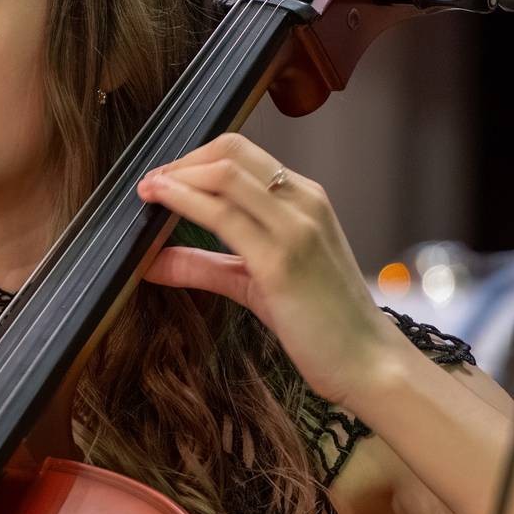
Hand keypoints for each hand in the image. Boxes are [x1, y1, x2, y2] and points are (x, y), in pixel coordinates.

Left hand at [135, 132, 405, 409]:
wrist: (368, 362)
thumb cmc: (321, 322)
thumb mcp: (255, 282)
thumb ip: (205, 265)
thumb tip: (151, 260)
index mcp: (304, 199)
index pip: (240, 153)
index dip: (193, 159)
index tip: (161, 178)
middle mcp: (302, 202)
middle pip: (230, 151)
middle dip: (180, 161)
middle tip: (147, 183)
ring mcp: (295, 228)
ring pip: (224, 175)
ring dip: (175, 179)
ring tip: (146, 192)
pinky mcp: (281, 260)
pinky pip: (222, 217)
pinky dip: (182, 205)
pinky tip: (159, 211)